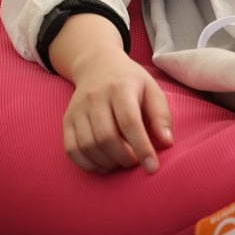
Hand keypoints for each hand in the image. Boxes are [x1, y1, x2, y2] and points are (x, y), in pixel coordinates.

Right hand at [61, 47, 173, 174]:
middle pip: (107, 137)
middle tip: (136, 162)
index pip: (129, 122)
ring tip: (122, 162)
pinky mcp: (67, 120)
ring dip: (108, 163)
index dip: (142, 148)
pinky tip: (103, 164)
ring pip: (88, 146)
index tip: (153, 168)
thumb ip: (161, 116)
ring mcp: (78, 109)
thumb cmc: (130, 82)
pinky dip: (88, 164)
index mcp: (120, 88)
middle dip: (124, 158)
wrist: (97, 65)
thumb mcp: (152, 90)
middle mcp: (95, 97)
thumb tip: (167, 143)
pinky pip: (72, 149)